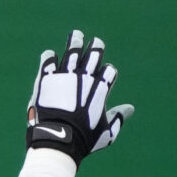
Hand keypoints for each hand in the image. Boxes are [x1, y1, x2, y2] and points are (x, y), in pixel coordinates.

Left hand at [26, 30, 131, 161]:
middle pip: (94, 55)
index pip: (108, 71)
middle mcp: (84, 78)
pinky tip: (50, 54)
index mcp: (101, 88)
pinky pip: (48, 62)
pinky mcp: (46, 80)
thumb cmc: (83, 141)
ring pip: (72, 52)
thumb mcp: (106, 132)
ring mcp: (65, 77)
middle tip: (96, 42)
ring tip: (76, 34)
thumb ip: (118, 118)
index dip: (107, 71)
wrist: (57, 141)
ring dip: (75, 42)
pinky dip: (49, 57)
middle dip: (96, 48)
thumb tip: (130, 109)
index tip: (104, 73)